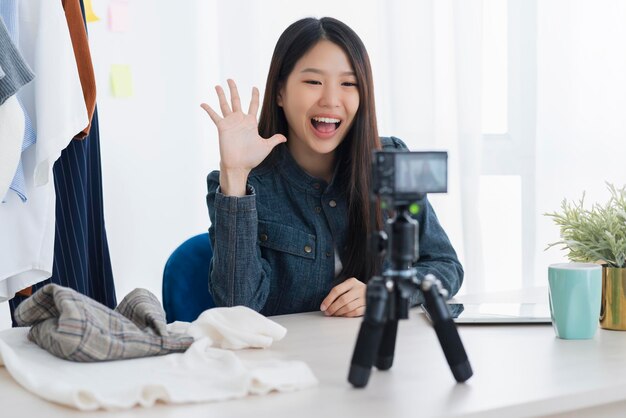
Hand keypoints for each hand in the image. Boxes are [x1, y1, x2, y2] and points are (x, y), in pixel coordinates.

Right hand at [200, 79, 286, 193]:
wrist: (239, 166)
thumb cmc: (252, 158)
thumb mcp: (265, 147)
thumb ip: (274, 140)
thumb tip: (284, 138)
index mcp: (251, 122)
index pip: (253, 105)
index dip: (254, 95)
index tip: (254, 87)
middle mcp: (240, 120)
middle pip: (236, 100)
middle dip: (233, 89)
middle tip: (230, 79)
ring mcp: (230, 123)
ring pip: (225, 105)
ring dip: (221, 95)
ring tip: (217, 86)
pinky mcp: (222, 127)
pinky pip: (214, 116)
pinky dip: (208, 110)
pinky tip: (203, 103)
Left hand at [320, 277, 365, 316]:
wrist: (373, 292)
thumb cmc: (355, 291)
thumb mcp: (348, 287)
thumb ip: (338, 293)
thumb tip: (325, 306)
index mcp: (352, 282)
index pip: (337, 290)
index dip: (328, 300)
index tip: (323, 307)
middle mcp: (359, 288)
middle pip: (342, 299)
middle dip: (333, 308)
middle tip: (327, 312)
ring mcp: (364, 297)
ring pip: (348, 307)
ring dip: (339, 312)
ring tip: (334, 314)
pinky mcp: (367, 306)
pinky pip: (355, 312)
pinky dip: (347, 315)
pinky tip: (343, 315)